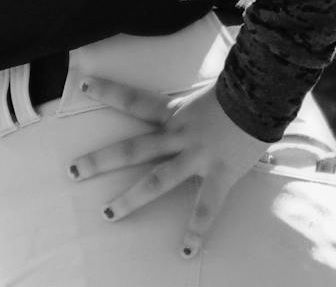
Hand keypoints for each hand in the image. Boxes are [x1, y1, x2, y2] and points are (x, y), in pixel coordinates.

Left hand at [66, 76, 269, 258]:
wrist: (264, 94)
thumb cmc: (240, 90)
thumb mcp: (206, 92)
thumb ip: (195, 104)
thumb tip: (202, 104)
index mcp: (173, 111)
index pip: (132, 98)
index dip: (107, 90)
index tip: (82, 83)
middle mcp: (177, 133)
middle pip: (131, 148)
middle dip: (99, 160)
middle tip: (71, 171)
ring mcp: (196, 156)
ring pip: (156, 180)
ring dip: (130, 199)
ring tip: (107, 214)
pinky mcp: (219, 174)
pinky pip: (205, 208)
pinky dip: (196, 231)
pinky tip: (185, 252)